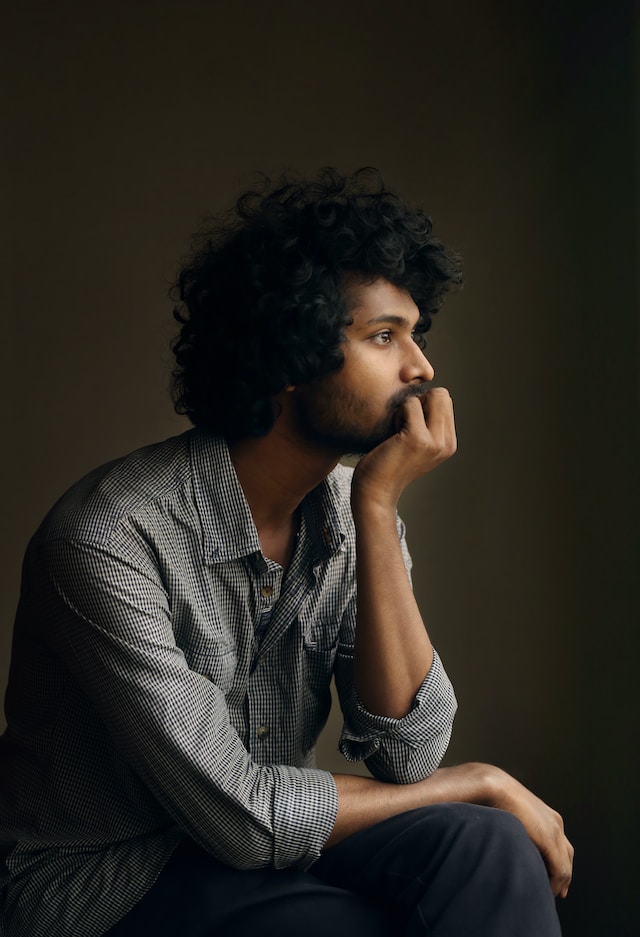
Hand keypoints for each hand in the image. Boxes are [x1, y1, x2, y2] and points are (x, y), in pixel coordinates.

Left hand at [352, 387, 456, 508]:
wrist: (375, 491)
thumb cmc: (387, 463)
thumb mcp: (415, 443)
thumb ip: (427, 423)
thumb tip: (425, 392)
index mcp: (448, 443)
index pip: (445, 401)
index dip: (424, 405)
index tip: (409, 426)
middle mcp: (447, 443)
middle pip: (441, 394)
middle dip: (419, 402)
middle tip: (403, 426)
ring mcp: (435, 441)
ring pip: (427, 396)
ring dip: (407, 409)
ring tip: (397, 433)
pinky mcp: (418, 438)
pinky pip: (410, 404)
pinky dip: (397, 414)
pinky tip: (391, 436)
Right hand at [486, 766, 573, 897]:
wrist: (494, 788)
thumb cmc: (496, 798)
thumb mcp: (514, 813)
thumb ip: (520, 826)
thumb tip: (512, 836)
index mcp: (549, 816)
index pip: (562, 845)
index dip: (561, 863)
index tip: (555, 878)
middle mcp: (556, 824)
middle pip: (567, 856)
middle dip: (564, 876)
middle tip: (560, 891)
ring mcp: (554, 832)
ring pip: (565, 866)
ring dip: (559, 883)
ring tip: (550, 893)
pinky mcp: (549, 841)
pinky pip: (560, 870)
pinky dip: (555, 883)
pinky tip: (547, 890)